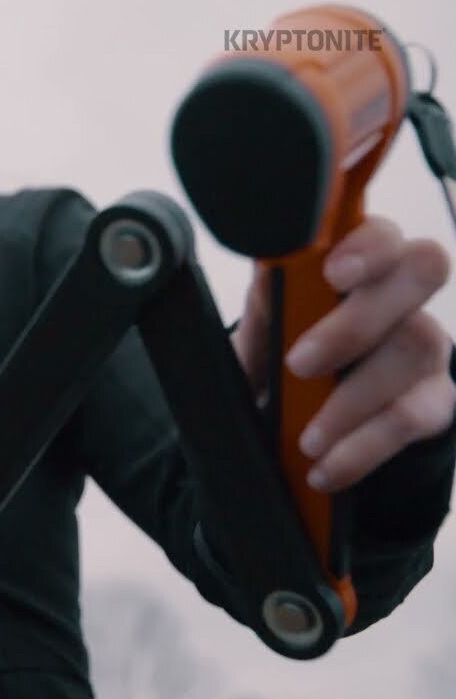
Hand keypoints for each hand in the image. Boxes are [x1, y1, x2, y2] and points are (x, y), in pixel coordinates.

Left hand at [231, 215, 455, 492]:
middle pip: (422, 271)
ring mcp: (428, 346)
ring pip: (417, 347)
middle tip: (299, 364)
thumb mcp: (262, 329)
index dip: (367, 245)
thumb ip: (268, 299)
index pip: (382, 232)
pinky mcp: (436, 400)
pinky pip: (414, 416)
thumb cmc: (278, 358)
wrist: (293, 427)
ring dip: (352, 400)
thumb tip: (272, 269)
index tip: (330, 273)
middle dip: (358, 320)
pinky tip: (325, 467)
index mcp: (357, 265)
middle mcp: (404, 295)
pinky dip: (363, 448)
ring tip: (305, 438)